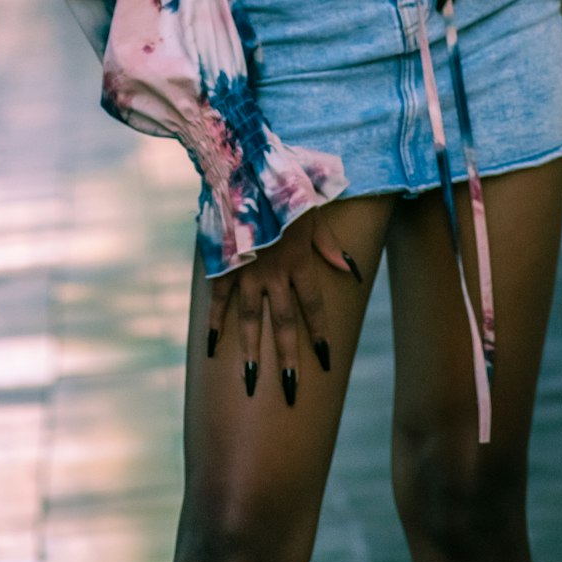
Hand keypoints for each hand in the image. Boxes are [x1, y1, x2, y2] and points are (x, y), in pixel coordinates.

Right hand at [205, 206, 360, 405]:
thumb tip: (350, 269)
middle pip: (285, 323)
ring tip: (251, 383)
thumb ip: (328, 244)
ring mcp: (246, 272)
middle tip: (291, 392)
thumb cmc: (283, 187)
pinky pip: (218, 300)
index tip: (326, 362)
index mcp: (298, 262)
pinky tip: (211, 348)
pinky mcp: (223, 265)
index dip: (321, 334)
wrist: (244, 170)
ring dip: (251, 353)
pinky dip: (214, 323)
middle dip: (289, 359)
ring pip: (251, 320)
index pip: (314, 306)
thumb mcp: (312, 212)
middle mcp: (274, 274)